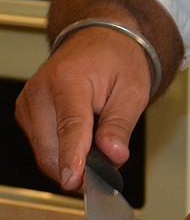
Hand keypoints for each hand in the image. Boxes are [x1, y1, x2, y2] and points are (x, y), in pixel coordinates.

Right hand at [15, 27, 151, 192]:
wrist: (99, 39)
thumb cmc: (117, 60)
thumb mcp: (133, 90)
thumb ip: (121, 125)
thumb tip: (114, 156)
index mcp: (67, 79)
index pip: (69, 126)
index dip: (72, 157)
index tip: (74, 181)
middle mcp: (40, 90)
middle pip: (51, 148)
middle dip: (80, 167)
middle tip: (110, 168)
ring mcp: (28, 103)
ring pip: (45, 154)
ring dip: (72, 161)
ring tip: (100, 142)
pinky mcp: (26, 114)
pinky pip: (43, 147)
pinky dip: (63, 152)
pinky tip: (83, 139)